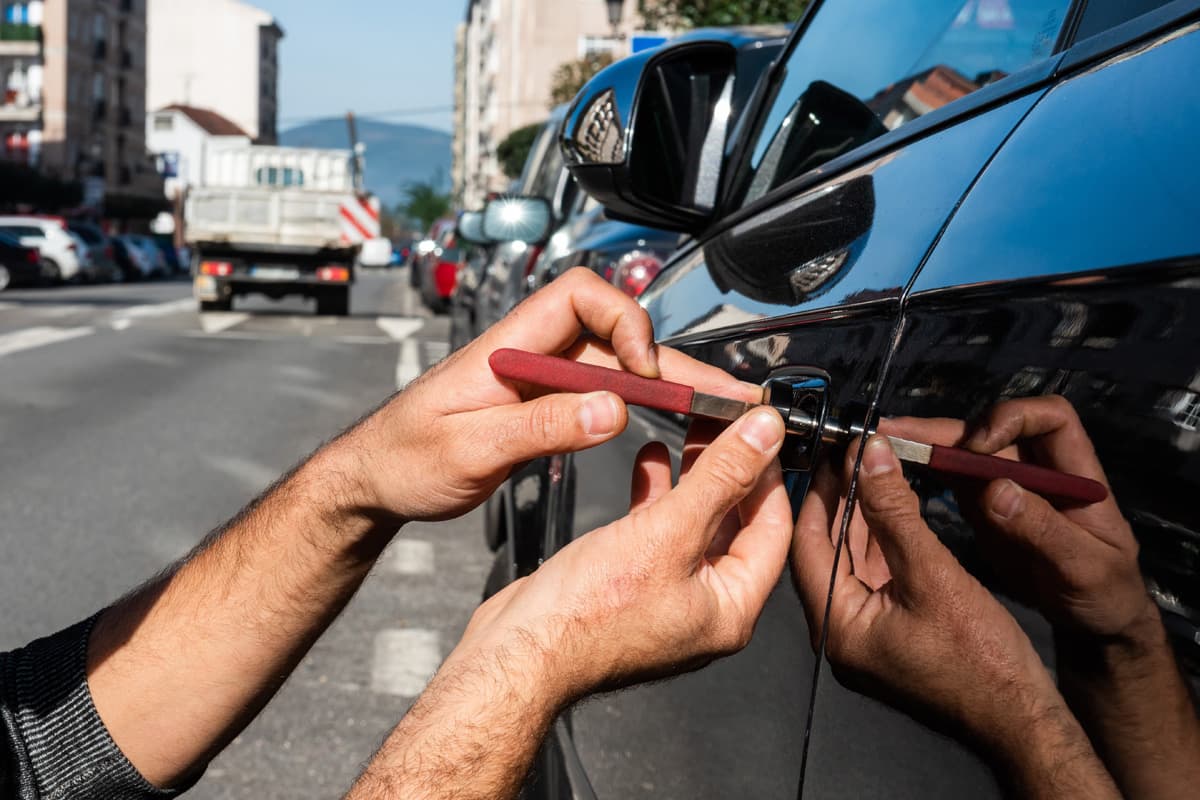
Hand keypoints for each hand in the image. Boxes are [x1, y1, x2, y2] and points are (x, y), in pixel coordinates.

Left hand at [335, 267, 763, 524]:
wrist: (376, 479)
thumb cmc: (403, 457)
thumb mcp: (469, 448)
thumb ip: (538, 428)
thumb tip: (609, 411)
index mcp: (508, 346)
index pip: (579, 296)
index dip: (623, 320)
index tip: (642, 369)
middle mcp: (531, 355)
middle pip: (614, 336)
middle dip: (669, 362)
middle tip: (720, 396)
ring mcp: (541, 381)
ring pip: (617, 369)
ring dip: (665, 388)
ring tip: (714, 412)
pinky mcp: (545, 406)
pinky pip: (604, 397)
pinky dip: (640, 409)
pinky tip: (668, 426)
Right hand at [452, 407, 791, 701]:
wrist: (519, 649)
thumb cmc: (587, 618)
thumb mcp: (667, 532)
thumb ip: (721, 479)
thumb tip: (764, 436)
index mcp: (732, 608)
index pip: (773, 528)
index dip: (770, 473)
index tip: (763, 430)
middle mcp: (706, 607)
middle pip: (735, 523)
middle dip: (731, 468)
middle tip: (728, 422)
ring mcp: (667, 596)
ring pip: (695, 523)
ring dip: (695, 476)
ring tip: (693, 430)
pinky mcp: (632, 585)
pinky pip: (659, 532)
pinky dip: (657, 494)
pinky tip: (649, 462)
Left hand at [791, 436, 1068, 751]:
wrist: (1023, 718)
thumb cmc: (982, 661)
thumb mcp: (933, 575)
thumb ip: (895, 513)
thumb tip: (870, 458)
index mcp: (837, 626)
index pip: (808, 545)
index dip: (820, 493)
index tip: (832, 453)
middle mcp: (840, 633)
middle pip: (827, 550)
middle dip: (841, 499)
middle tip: (851, 453)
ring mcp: (864, 635)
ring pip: (852, 561)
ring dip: (863, 516)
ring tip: (871, 468)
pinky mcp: (889, 633)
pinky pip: (875, 577)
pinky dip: (883, 541)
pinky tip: (893, 507)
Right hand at [882, 396, 1149, 639]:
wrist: (1096, 620)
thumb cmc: (1105, 591)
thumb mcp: (1084, 567)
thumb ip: (1043, 529)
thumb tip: (995, 489)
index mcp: (1076, 471)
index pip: (1048, 417)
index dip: (1011, 419)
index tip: (979, 446)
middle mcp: (1038, 468)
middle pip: (990, 430)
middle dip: (944, 429)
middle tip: (893, 432)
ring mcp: (1008, 484)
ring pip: (963, 451)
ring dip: (923, 446)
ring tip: (877, 447)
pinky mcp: (985, 505)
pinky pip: (951, 478)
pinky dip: (922, 472)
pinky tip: (888, 474)